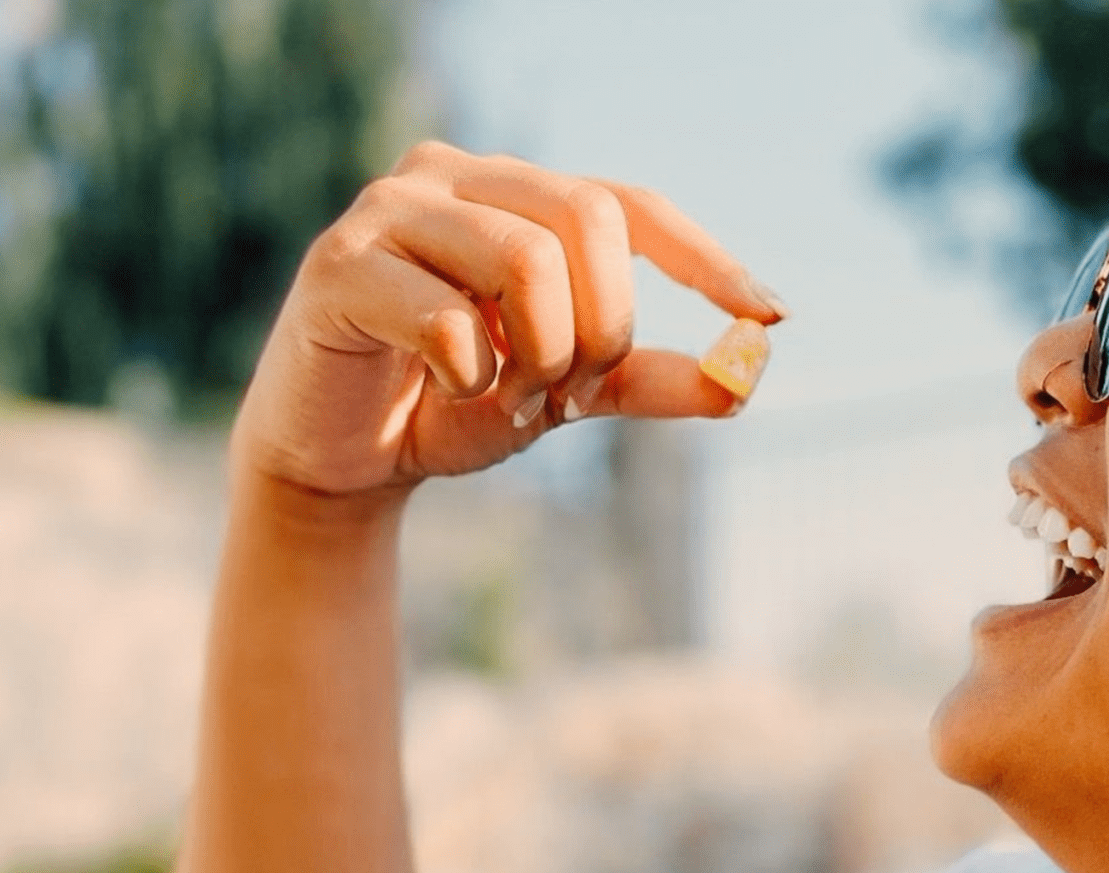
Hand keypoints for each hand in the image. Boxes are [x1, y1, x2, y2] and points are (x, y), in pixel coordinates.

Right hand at [231, 140, 784, 499]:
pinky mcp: (339, 264)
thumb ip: (648, 380)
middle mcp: (454, 177)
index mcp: (516, 193)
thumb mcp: (566, 393)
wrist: (344, 459)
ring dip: (540, 353)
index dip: (705, 258)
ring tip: (508, 395)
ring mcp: (390, 209)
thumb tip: (745, 381)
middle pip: (587, 217)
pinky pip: (446, 316)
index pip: (630, 203)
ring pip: (524, 259)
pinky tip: (450, 389)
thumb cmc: (453, 404)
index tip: (769, 315)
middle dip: (605, 322)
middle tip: (572, 386)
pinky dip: (471, 373)